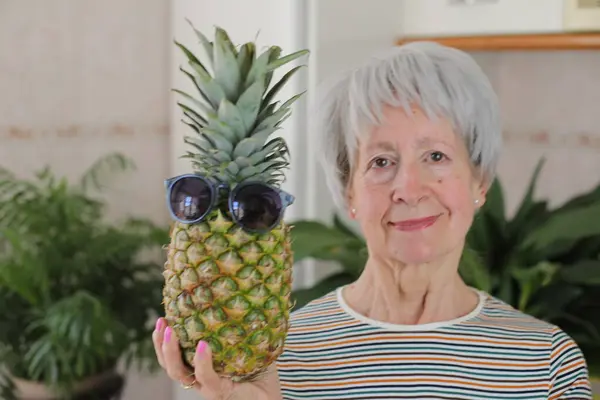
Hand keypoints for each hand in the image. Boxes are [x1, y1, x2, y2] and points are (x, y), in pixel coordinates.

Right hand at [152, 317, 281, 399]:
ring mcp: (208, 387)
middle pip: (170, 364)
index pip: (176, 355)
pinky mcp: (220, 394)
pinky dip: (202, 362)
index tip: (162, 318)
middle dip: (160, 344)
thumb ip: (243, 325)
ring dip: (171, 352)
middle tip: (161, 322)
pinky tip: (202, 345)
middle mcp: (200, 378)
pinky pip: (206, 378)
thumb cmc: (262, 372)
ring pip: (180, 373)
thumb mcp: (249, 344)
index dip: (164, 339)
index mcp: (202, 367)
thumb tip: (245, 293)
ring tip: (171, 330)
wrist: (272, 398)